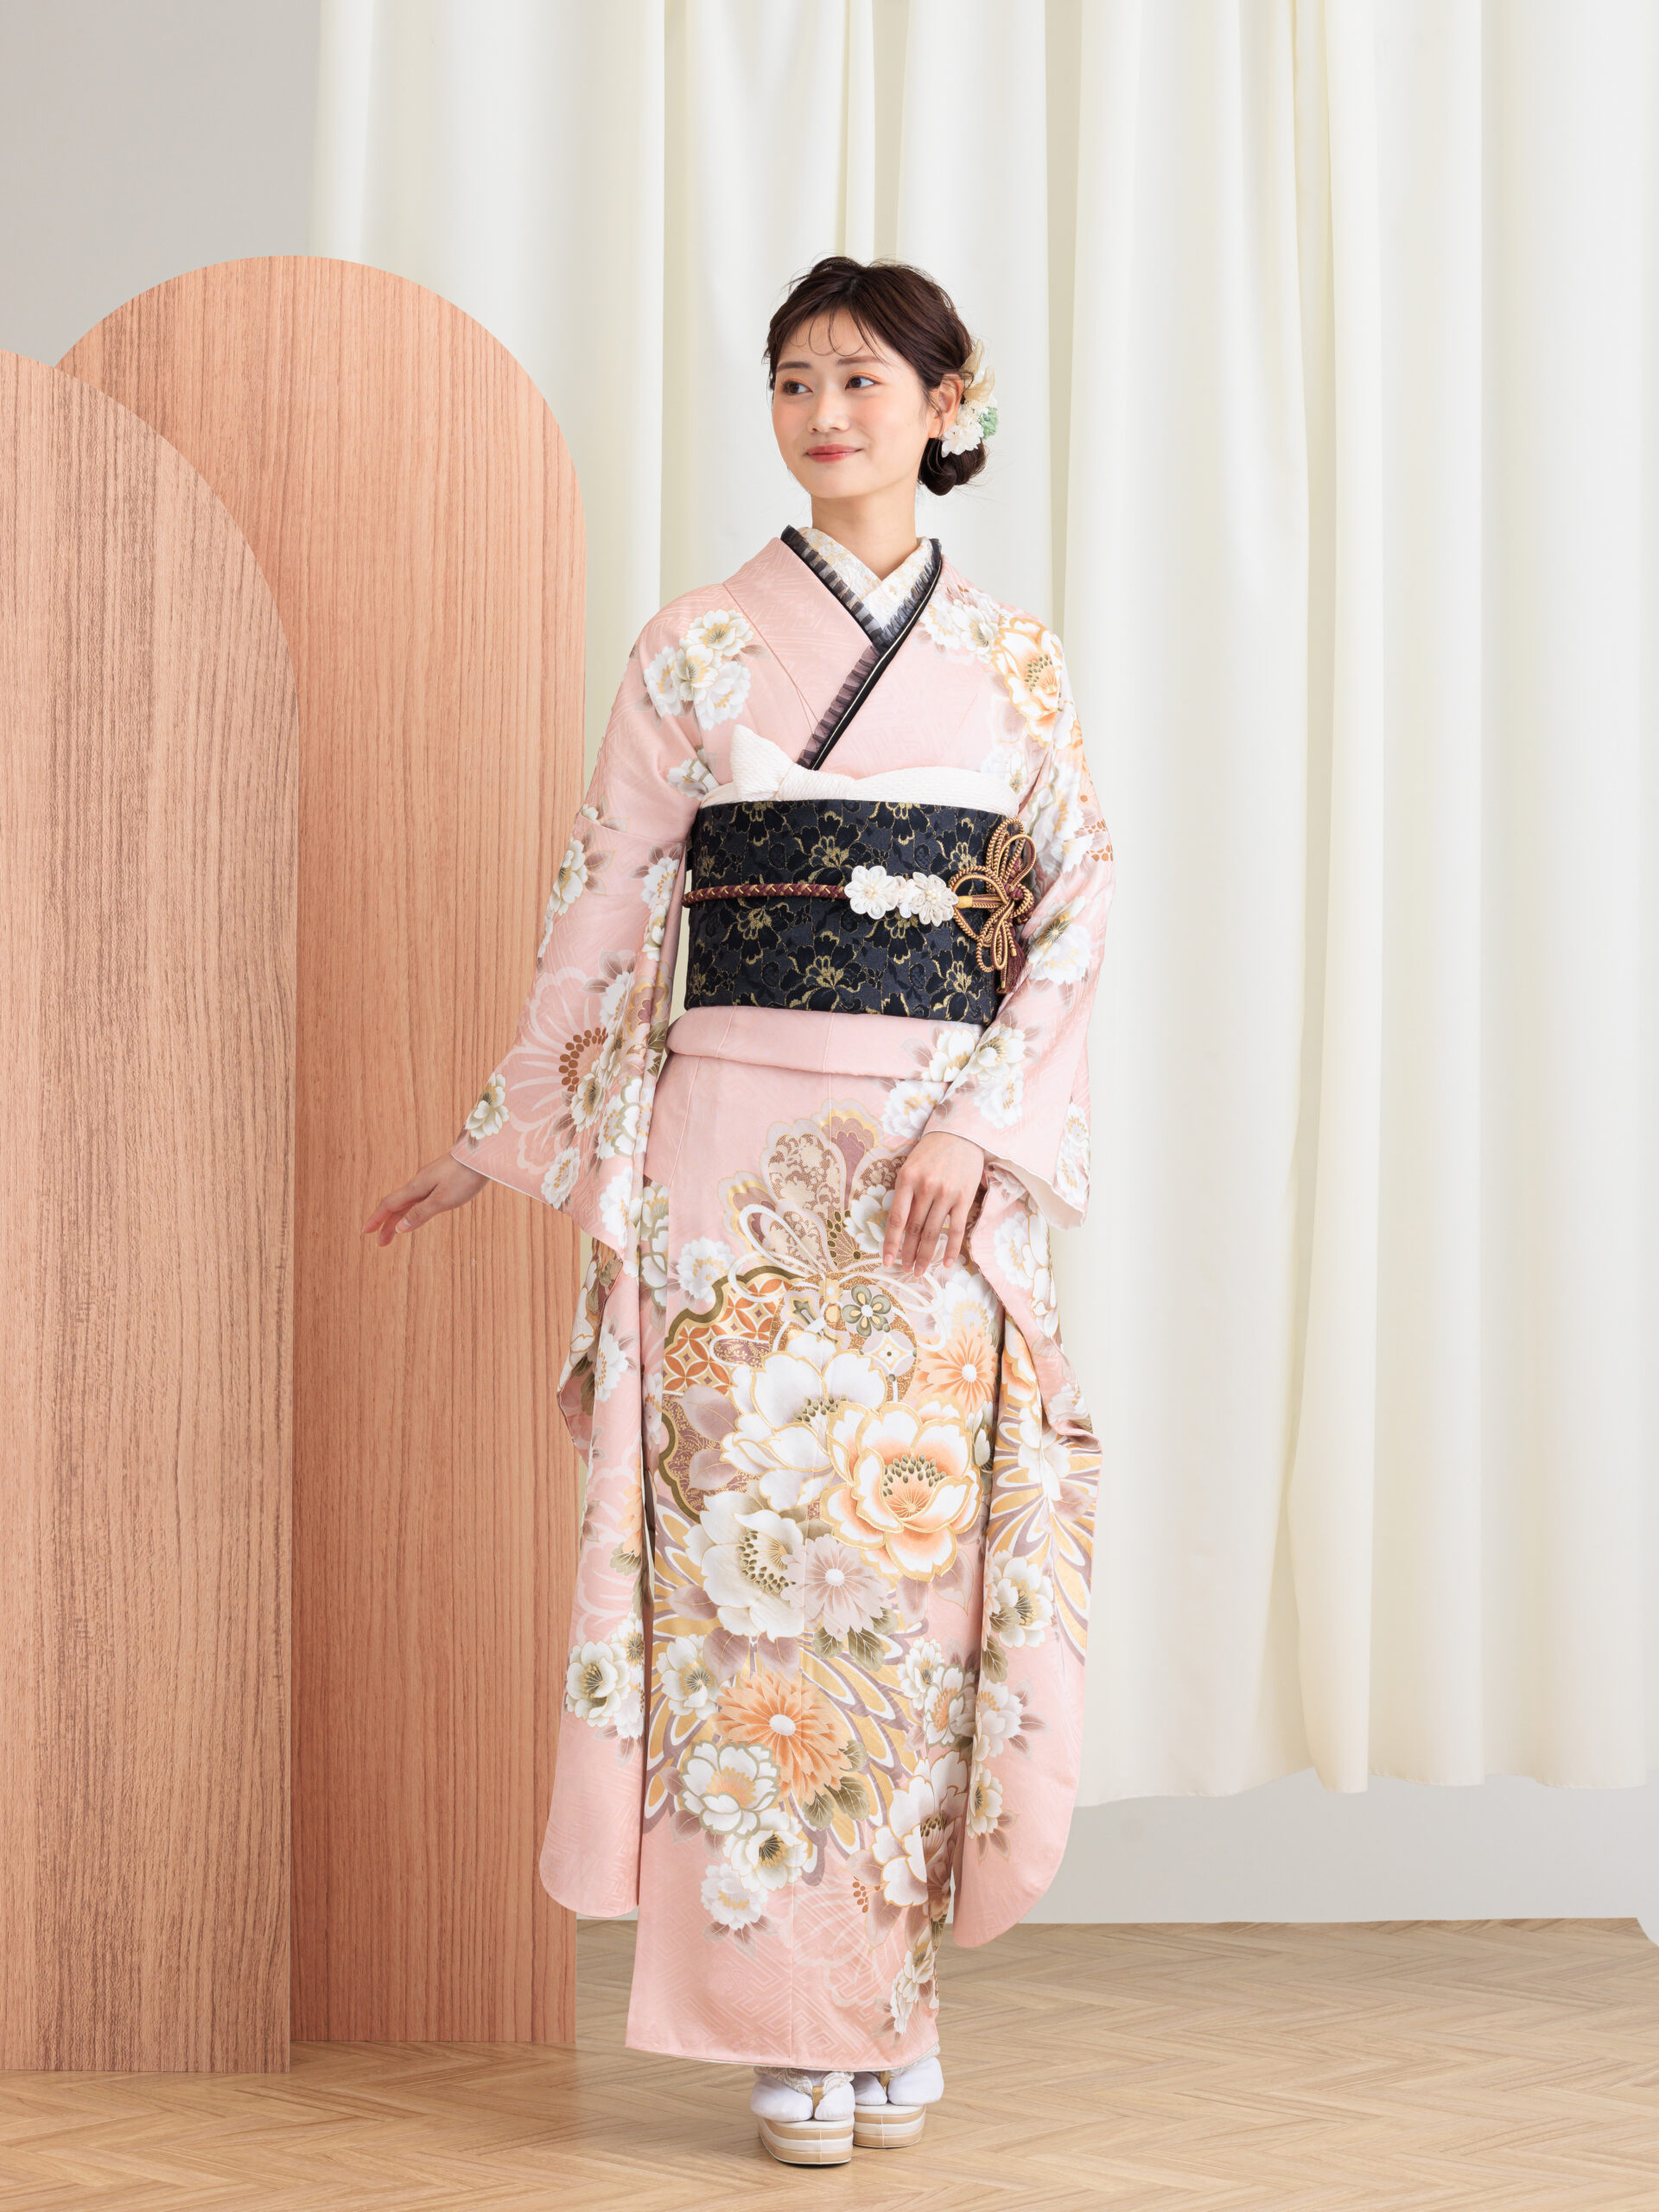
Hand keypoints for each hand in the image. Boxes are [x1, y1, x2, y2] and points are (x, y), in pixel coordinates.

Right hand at [363, 1154, 488, 1244]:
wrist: (482, 1154)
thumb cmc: (465, 1177)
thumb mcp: (443, 1200)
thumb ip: (421, 1213)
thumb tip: (400, 1228)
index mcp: (416, 1187)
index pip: (390, 1205)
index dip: (377, 1219)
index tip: (365, 1232)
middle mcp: (419, 1182)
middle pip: (397, 1205)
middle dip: (386, 1224)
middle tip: (381, 1243)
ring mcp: (429, 1179)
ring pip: (408, 1201)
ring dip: (399, 1217)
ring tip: (396, 1233)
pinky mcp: (439, 1178)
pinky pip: (419, 1196)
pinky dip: (411, 1208)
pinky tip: (415, 1211)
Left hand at [883, 1130, 985, 1275]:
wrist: (961, 1134)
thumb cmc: (931, 1152)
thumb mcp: (910, 1166)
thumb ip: (904, 1194)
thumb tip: (898, 1227)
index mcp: (906, 1179)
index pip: (896, 1219)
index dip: (891, 1243)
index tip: (887, 1260)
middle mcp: (925, 1188)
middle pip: (915, 1230)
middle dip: (908, 1254)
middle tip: (905, 1270)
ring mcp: (946, 1194)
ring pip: (933, 1233)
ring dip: (926, 1256)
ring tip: (920, 1270)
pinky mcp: (964, 1198)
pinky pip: (956, 1229)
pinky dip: (951, 1249)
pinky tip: (945, 1263)